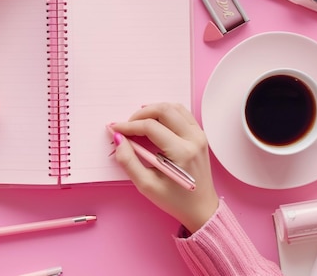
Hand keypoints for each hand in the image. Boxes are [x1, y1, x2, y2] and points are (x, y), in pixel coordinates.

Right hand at [110, 103, 218, 232]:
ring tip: (139, 122)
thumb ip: (128, 161)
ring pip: (174, 107)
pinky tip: (155, 122)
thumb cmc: (175, 201)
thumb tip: (118, 139)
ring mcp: (200, 136)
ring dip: (153, 110)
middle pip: (164, 110)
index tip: (115, 129)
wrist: (201, 209)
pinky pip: (182, 114)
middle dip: (140, 114)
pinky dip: (166, 113)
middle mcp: (194, 139)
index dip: (129, 126)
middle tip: (127, 126)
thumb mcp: (146, 186)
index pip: (150, 127)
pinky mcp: (200, 136)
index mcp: (182, 152)